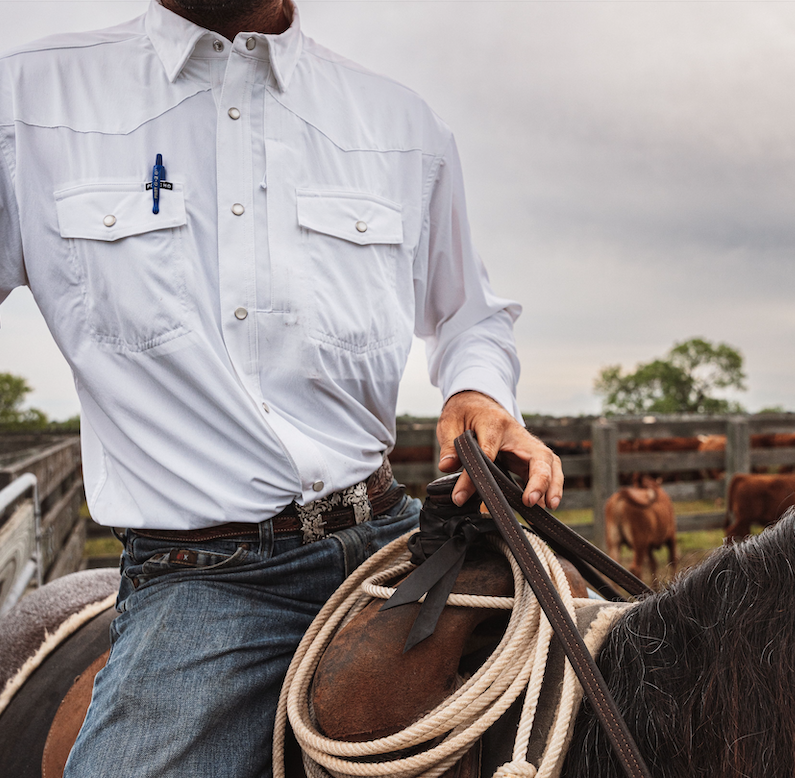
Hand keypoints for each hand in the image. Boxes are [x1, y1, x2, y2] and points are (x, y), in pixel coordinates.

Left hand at [436, 391, 563, 508]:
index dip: (475, 476)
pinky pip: (546, 469)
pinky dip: (549, 486)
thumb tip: (446, 466)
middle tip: (530, 502)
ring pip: (550, 463)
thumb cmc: (465, 413)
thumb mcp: (450, 424)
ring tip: (548, 508)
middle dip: (539, 480)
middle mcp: (517, 434)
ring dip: (552, 485)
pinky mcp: (528, 454)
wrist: (477, 401)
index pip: (488, 453)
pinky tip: (544, 505)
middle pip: (538, 456)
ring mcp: (526, 444)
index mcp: (494, 424)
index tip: (461, 496)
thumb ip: (449, 445)